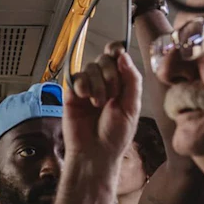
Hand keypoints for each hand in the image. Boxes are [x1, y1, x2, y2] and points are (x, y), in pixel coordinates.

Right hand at [64, 43, 142, 163]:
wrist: (95, 152)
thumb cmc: (115, 135)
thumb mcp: (131, 107)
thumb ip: (131, 80)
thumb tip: (123, 55)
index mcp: (120, 83)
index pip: (117, 56)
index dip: (116, 50)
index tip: (117, 53)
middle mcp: (103, 82)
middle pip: (104, 59)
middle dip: (110, 75)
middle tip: (113, 95)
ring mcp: (87, 88)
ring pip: (90, 68)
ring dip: (97, 85)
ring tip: (98, 105)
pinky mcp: (71, 94)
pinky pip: (76, 78)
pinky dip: (82, 86)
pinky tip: (85, 99)